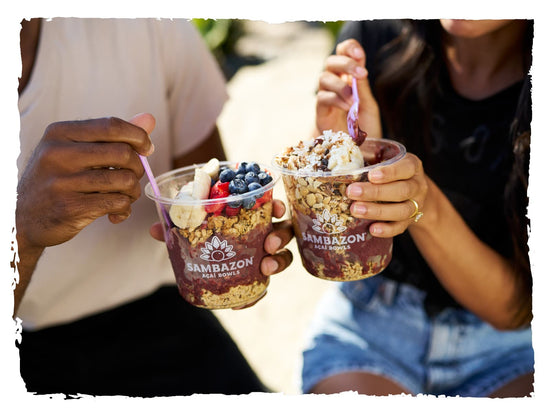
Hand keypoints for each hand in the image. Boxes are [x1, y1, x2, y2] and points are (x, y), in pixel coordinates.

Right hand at [16, 113, 155, 249]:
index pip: (112, 126)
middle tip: (132, 178)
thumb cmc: (58, 179)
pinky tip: (116, 213)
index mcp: (60, 133)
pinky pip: (118, 203)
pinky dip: (124, 209)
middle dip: (138, 168)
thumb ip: (114, 135)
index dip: (138, 136)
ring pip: (124, 181)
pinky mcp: (69, 208)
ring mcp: (62, 182)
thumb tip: (149, 119)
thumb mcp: (76, 150)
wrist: (24, 218)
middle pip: (123, 154)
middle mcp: (57, 154)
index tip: (146, 149)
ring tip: (124, 197)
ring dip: (133, 192)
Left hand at [149, 199, 293, 308]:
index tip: (276, 208)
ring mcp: (263, 256)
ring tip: (266, 268)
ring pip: (282, 257)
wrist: (203, 259)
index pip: (270, 206)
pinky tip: (244, 301)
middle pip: (283, 231)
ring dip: (279, 261)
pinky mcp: (257, 278)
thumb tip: (155, 229)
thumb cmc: (202, 234)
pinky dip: (256, 295)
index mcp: (251, 214)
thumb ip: (176, 226)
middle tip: (269, 244)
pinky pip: (263, 287)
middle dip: (280, 236)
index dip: (277, 206)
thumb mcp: (189, 228)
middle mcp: (262, 233)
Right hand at [316, 38, 382, 137]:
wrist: (357, 151)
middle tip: (361, 74)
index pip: (343, 52)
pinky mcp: (320, 112)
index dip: (348, 48)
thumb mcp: (368, 105)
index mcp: (349, 77)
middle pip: (331, 61)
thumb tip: (360, 68)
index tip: (359, 54)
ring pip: (324, 77)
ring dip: (340, 85)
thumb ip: (362, 87)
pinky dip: (335, 99)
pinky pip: (322, 98)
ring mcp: (326, 97)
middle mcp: (335, 84)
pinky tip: (347, 107)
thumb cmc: (363, 127)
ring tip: (353, 99)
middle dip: (345, 63)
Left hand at [346, 153, 428, 236]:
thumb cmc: (389, 171)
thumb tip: (343, 146)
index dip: (389, 172)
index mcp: (412, 166)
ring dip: (377, 211)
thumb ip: (368, 154)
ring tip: (355, 210)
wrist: (412, 190)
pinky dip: (387, 230)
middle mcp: (417, 185)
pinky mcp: (410, 221)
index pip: (405, 168)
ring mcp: (416, 204)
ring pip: (402, 210)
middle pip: (401, 191)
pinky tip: (371, 229)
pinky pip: (401, 227)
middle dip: (375, 193)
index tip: (371, 175)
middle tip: (352, 192)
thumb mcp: (384, 158)